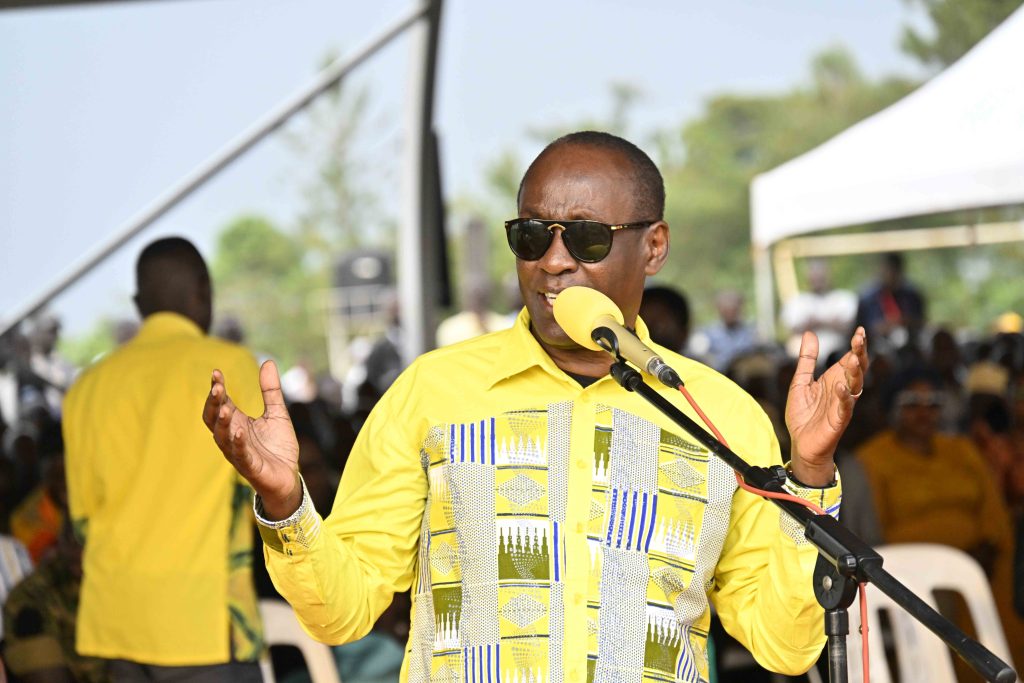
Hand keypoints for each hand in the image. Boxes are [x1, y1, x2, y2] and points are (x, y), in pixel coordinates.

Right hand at [202, 360, 301, 518]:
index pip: (220, 403)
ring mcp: (238, 452)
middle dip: (213, 403)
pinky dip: (238, 443)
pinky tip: (239, 431)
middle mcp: (232, 436)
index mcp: (236, 422)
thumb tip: (268, 362)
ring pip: (222, 437)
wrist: (288, 477)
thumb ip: (271, 390)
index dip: (216, 389)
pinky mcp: (250, 466)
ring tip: (225, 407)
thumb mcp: (277, 413)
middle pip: (213, 419)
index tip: (216, 372)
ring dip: (222, 422)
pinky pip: (240, 455)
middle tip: (217, 387)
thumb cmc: (277, 447)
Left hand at [785, 327, 867, 485]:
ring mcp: (842, 405)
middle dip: (860, 354)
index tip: (860, 330)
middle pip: (857, 370)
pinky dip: (843, 398)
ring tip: (852, 358)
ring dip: (854, 373)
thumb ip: (807, 360)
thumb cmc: (804, 415)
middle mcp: (842, 390)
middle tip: (860, 339)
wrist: (801, 444)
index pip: (850, 359)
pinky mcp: (838, 421)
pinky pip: (844, 408)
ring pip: (855, 386)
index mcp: (835, 380)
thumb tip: (809, 334)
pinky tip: (840, 387)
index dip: (856, 346)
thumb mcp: (801, 382)